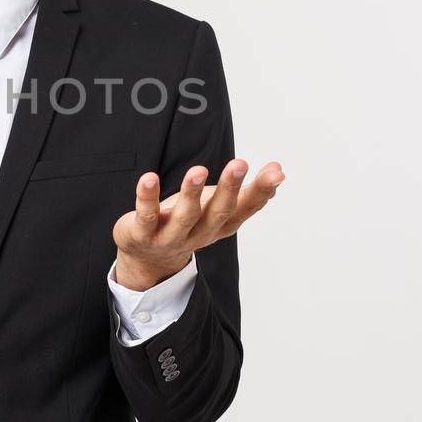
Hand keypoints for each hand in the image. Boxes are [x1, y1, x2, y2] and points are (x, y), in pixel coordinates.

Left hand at [111, 159, 285, 289]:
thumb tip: (278, 175)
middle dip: (230, 188)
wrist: (147, 258)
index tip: (276, 171)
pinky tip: (149, 178)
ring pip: (184, 216)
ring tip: (199, 169)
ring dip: (192, 193)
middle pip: (218, 212)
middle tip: (240, 163)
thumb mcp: (217, 210)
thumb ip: (244, 195)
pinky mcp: (143, 233)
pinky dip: (147, 197)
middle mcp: (199, 233)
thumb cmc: (187, 223)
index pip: (245, 209)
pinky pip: (146, 214)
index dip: (260, 191)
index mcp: (220, 225)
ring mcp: (171, 236)